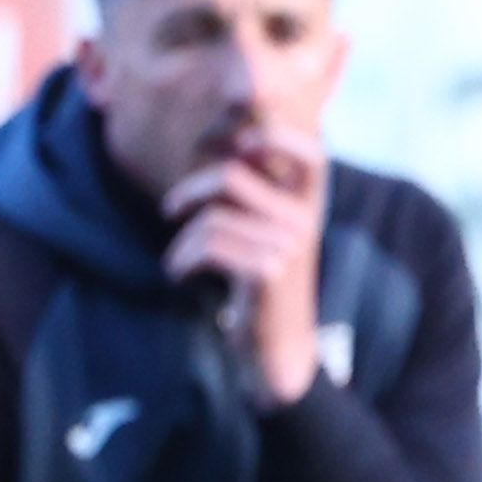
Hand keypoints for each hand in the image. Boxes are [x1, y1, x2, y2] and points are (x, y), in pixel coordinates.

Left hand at [162, 123, 333, 400]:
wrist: (277, 346)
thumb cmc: (260, 280)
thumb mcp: (266, 229)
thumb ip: (255, 190)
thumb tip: (228, 140)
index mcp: (310, 203)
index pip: (309, 151)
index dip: (273, 135)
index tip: (238, 145)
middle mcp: (306, 220)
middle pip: (232, 175)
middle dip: (191, 191)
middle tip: (172, 210)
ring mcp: (290, 246)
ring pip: (212, 217)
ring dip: (183, 240)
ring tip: (182, 258)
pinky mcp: (268, 272)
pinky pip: (207, 246)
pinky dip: (181, 261)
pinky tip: (182, 275)